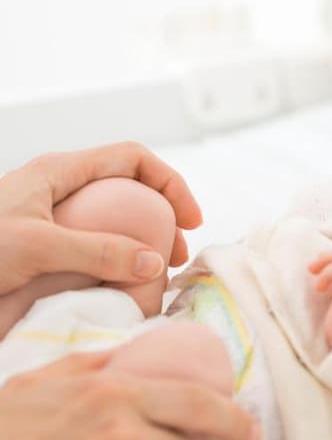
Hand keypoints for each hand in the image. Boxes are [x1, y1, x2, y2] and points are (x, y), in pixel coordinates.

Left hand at [0, 142, 202, 295]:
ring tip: (156, 271)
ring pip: (116, 217)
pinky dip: (120, 259)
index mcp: (60, 171)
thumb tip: (154, 263)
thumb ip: (96, 251)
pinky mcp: (50, 242)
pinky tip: (123, 281)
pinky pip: (98, 243)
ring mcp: (56, 216)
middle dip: (163, 215)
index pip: (134, 158)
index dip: (170, 183)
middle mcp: (62, 187)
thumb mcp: (34, 246)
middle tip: (174, 254)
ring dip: (144, 240)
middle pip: (131, 187)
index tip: (189, 219)